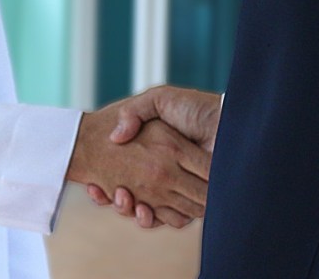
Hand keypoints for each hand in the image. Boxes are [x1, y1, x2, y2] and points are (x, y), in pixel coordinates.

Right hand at [86, 86, 220, 227]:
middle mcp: (165, 174)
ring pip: (145, 210)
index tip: (92, 181)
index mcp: (157, 153)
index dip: (106, 181)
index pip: (125, 172)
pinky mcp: (192, 203)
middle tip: (99, 191)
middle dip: (113, 198)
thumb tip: (116, 137)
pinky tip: (139, 208)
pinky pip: (169, 218)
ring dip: (126, 208)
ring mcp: (178, 189)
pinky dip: (150, 219)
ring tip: (119, 196)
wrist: (227, 120)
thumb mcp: (159, 100)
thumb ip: (135, 112)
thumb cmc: (195, 108)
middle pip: (131, 196)